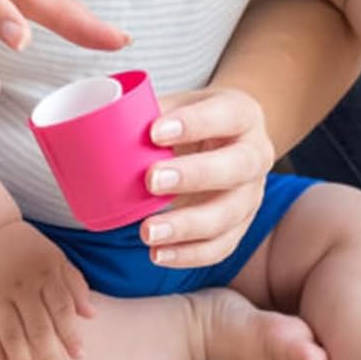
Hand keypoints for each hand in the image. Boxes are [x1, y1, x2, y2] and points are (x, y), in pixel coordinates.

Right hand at [0, 220, 94, 359]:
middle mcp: (21, 286)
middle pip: (37, 327)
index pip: (62, 309)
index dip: (71, 334)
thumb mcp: (57, 258)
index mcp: (46, 274)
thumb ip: (75, 285)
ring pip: (10, 334)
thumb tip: (92, 316)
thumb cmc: (29, 249)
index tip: (79, 356)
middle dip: (50, 355)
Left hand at [137, 87, 274, 268]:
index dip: (195, 124)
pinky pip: (220, 247)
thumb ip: (151, 111)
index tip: (155, 132)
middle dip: (194, 175)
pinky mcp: (241, 226)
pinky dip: (189, 255)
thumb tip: (104, 122)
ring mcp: (251, 195)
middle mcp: (256, 155)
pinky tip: (158, 254)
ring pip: (228, 215)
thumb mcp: (181, 104)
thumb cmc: (196, 121)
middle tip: (151, 180)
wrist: (227, 141)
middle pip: (237, 168)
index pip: (227, 115)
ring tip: (148, 231)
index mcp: (243, 115)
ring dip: (187, 226)